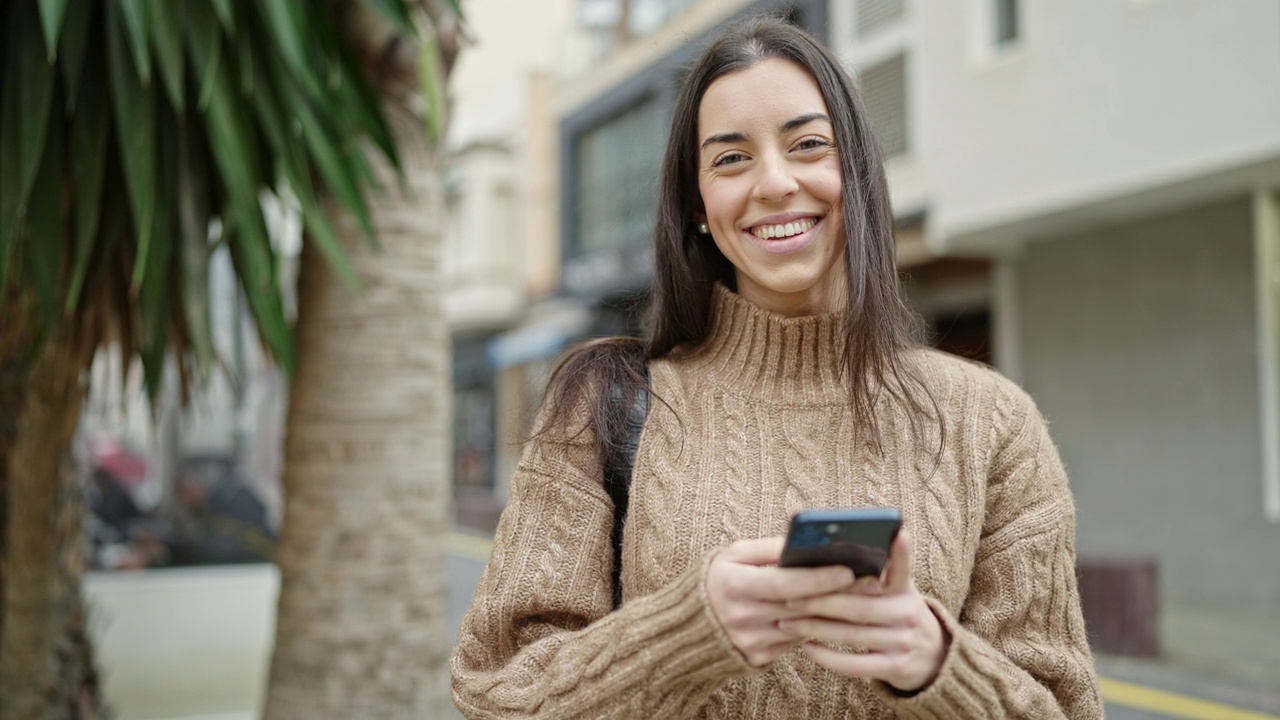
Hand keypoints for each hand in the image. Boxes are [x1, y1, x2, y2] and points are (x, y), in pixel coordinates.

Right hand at [705, 537, 854, 666]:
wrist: (690, 624)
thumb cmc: (719, 578)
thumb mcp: (736, 554)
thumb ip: (769, 548)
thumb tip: (807, 542)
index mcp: (734, 585)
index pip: (785, 583)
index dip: (819, 577)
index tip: (849, 569)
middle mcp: (742, 616)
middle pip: (801, 607)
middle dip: (837, 594)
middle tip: (869, 583)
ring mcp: (750, 641)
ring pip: (803, 627)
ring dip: (831, 613)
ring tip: (857, 597)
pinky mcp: (758, 658)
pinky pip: (794, 642)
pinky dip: (812, 627)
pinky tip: (829, 615)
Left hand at [779, 531, 949, 691]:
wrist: (932, 657)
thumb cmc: (898, 612)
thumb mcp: (897, 590)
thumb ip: (876, 574)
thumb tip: (831, 553)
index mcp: (906, 590)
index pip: (902, 569)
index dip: (901, 553)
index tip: (898, 533)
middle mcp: (908, 614)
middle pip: (859, 606)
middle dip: (820, 602)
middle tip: (788, 597)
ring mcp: (903, 642)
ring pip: (852, 634)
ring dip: (815, 628)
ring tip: (787, 621)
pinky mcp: (895, 668)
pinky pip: (856, 665)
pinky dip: (829, 657)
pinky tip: (807, 647)